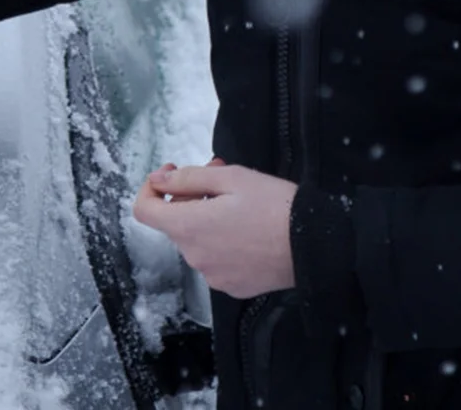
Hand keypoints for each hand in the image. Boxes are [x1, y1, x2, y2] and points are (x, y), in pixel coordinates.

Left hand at [132, 160, 297, 299]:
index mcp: (189, 227)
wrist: (315, 246)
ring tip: (239, 199)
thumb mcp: (230, 177)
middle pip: (175, 222)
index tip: (172, 173)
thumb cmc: (273, 205)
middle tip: (218, 173)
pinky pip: (215, 258)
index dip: (151, 187)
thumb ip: (187, 179)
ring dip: (206, 216)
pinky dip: (222, 240)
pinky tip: (248, 227)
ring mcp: (214, 276)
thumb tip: (157, 180)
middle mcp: (195, 257)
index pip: (144, 211)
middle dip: (189, 194)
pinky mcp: (233, 286)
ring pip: (196, 239)